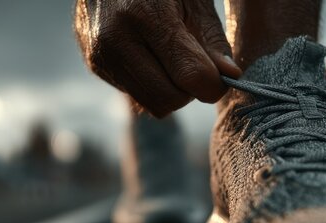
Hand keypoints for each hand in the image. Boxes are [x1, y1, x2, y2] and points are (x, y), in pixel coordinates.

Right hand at [74, 0, 241, 116]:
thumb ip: (212, 38)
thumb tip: (229, 76)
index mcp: (145, 15)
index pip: (190, 75)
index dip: (214, 83)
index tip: (221, 74)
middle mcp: (117, 40)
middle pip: (170, 99)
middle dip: (190, 91)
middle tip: (196, 66)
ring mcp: (101, 56)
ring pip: (152, 105)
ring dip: (172, 91)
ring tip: (174, 60)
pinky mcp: (95, 65)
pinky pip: (136, 95)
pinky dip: (152, 84)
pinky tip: (152, 56)